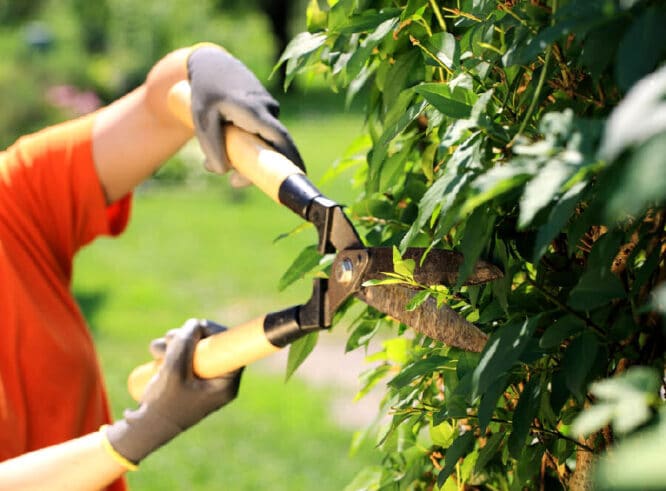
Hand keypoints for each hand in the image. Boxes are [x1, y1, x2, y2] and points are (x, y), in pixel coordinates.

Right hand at [105, 319, 242, 464]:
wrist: (144, 429)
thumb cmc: (163, 405)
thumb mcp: (174, 371)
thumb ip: (185, 345)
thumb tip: (195, 324)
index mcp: (225, 384)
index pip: (232, 350)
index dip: (216, 333)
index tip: (200, 327)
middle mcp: (217, 380)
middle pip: (212, 345)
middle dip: (189, 337)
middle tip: (169, 338)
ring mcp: (202, 379)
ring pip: (195, 348)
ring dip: (175, 342)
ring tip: (156, 351)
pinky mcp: (188, 378)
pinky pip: (184, 356)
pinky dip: (170, 351)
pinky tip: (156, 355)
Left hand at [187, 44, 304, 174]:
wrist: (212, 62)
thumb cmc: (206, 91)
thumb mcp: (202, 120)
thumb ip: (212, 147)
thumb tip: (223, 172)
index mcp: (256, 111)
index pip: (281, 138)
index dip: (292, 158)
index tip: (301, 175)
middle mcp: (267, 110)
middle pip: (273, 147)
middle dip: (259, 168)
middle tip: (234, 182)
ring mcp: (268, 110)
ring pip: (263, 142)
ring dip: (244, 156)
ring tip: (211, 160)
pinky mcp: (263, 112)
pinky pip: (259, 134)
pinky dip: (244, 144)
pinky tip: (221, 142)